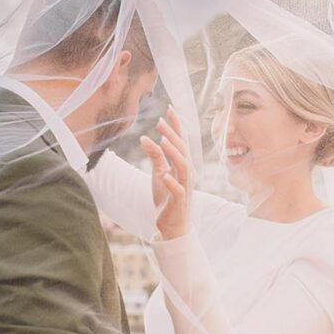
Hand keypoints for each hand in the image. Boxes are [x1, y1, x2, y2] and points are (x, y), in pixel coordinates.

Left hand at [141, 106, 192, 239]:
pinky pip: (178, 190)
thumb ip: (155, 156)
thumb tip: (145, 138)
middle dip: (173, 135)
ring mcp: (185, 187)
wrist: (171, 224)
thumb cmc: (166, 196)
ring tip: (162, 141)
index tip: (169, 109)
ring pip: (183, 167)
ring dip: (174, 154)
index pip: (181, 141)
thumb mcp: (158, 173)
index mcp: (183, 165)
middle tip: (160, 122)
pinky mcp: (179, 201)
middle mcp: (187, 173)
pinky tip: (165, 175)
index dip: (177, 126)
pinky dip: (172, 182)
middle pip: (182, 150)